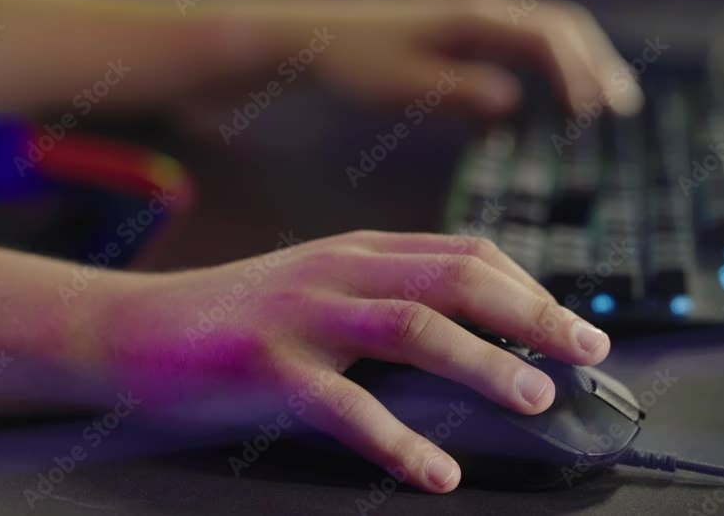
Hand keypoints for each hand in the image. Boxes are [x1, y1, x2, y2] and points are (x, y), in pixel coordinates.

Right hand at [94, 231, 610, 492]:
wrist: (135, 327)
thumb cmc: (234, 316)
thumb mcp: (317, 291)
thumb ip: (380, 301)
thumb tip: (461, 341)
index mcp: (358, 252)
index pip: (465, 254)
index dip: (529, 286)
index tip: (570, 324)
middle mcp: (339, 271)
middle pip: (457, 280)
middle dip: (533, 313)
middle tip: (587, 350)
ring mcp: (304, 314)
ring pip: (415, 327)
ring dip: (484, 362)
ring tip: (534, 398)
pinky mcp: (268, 364)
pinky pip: (347, 405)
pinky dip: (398, 440)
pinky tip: (435, 472)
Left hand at [178, 0, 643, 137]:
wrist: (312, 37)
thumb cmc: (353, 61)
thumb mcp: (402, 83)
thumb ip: (459, 91)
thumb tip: (511, 102)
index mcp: (474, 19)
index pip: (547, 38)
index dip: (577, 74)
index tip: (592, 115)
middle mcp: (481, 11)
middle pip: (560, 26)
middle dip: (595, 64)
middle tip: (622, 107)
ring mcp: (472, 18)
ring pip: (544, 31)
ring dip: (577, 63)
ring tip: (602, 103)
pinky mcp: (459, 33)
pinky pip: (519, 43)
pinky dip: (546, 66)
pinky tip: (546, 99)